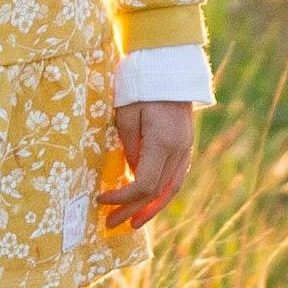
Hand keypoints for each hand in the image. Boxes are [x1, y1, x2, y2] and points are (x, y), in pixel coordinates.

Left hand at [98, 96, 197, 234]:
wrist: (169, 63)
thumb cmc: (141, 84)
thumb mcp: (126, 113)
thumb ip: (129, 146)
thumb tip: (131, 173)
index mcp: (162, 142)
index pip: (144, 185)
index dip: (122, 197)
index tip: (101, 199)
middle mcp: (179, 150)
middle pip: (157, 193)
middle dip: (133, 211)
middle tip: (111, 224)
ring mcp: (186, 147)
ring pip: (171, 189)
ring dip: (151, 209)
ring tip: (133, 223)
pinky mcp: (186, 143)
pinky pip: (176, 177)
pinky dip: (162, 193)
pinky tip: (149, 201)